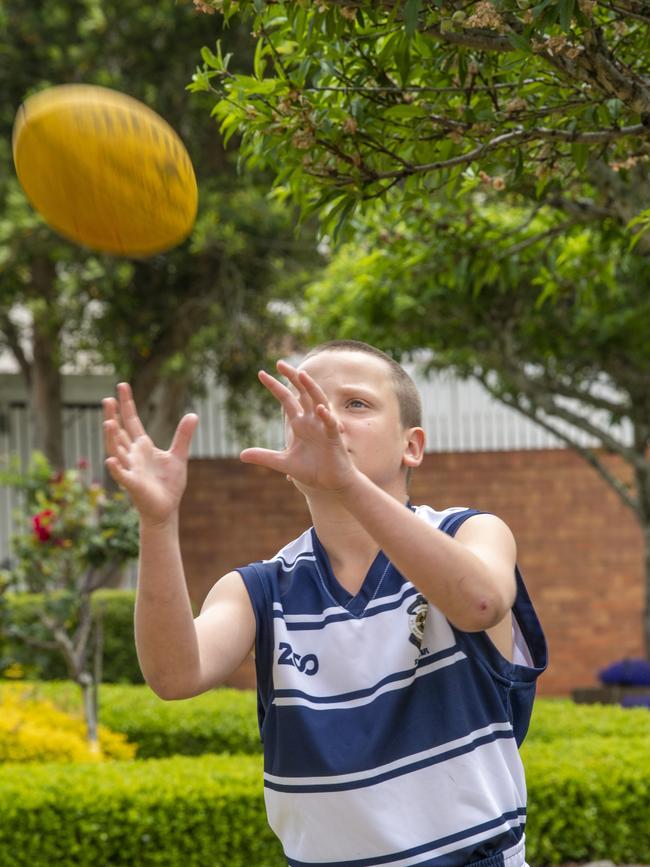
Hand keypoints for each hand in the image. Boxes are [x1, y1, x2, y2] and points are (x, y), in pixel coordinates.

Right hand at [103, 383, 198, 527]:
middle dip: (113, 416)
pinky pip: (122, 475)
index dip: (127, 404)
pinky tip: (110, 459)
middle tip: (107, 398)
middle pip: (120, 432)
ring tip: (109, 422)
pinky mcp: (133, 485)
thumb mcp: (178, 456)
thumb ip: (183, 436)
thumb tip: (193, 414)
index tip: (121, 386)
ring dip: (112, 438)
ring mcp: (131, 469)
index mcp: (142, 446)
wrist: (166, 508)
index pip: (132, 421)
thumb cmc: (169, 484)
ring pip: (117, 451)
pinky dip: (116, 468)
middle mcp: (132, 455)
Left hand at [240, 360, 356, 494]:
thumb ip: (264, 456)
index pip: (286, 399)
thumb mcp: (283, 462)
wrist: (331, 484)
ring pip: (318, 401)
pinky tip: (319, 409)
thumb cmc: (312, 470)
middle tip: (279, 363)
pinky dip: (325, 416)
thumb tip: (241, 455)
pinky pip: (330, 424)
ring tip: (302, 374)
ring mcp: (323, 427)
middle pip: (303, 392)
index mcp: (299, 423)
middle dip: (292, 377)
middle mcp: (311, 420)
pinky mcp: (333, 438)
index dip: (274, 386)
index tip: (261, 373)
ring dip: (311, 388)